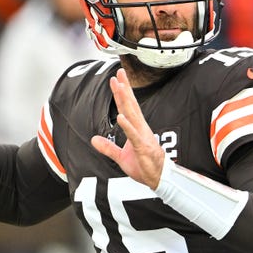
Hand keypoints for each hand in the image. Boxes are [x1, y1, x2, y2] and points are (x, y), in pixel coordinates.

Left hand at [91, 69, 164, 188]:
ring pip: (133, 115)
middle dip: (124, 89)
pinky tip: (121, 117)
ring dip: (126, 101)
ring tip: (120, 87)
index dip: (121, 94)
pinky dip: (127, 126)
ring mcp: (142, 136)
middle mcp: (140, 128)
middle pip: (131, 105)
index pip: (127, 107)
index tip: (116, 80)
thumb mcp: (120, 157)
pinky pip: (134, 135)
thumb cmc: (143, 166)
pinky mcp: (143, 147)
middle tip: (119, 74)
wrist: (158, 178)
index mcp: (136, 129)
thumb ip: (108, 147)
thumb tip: (94, 139)